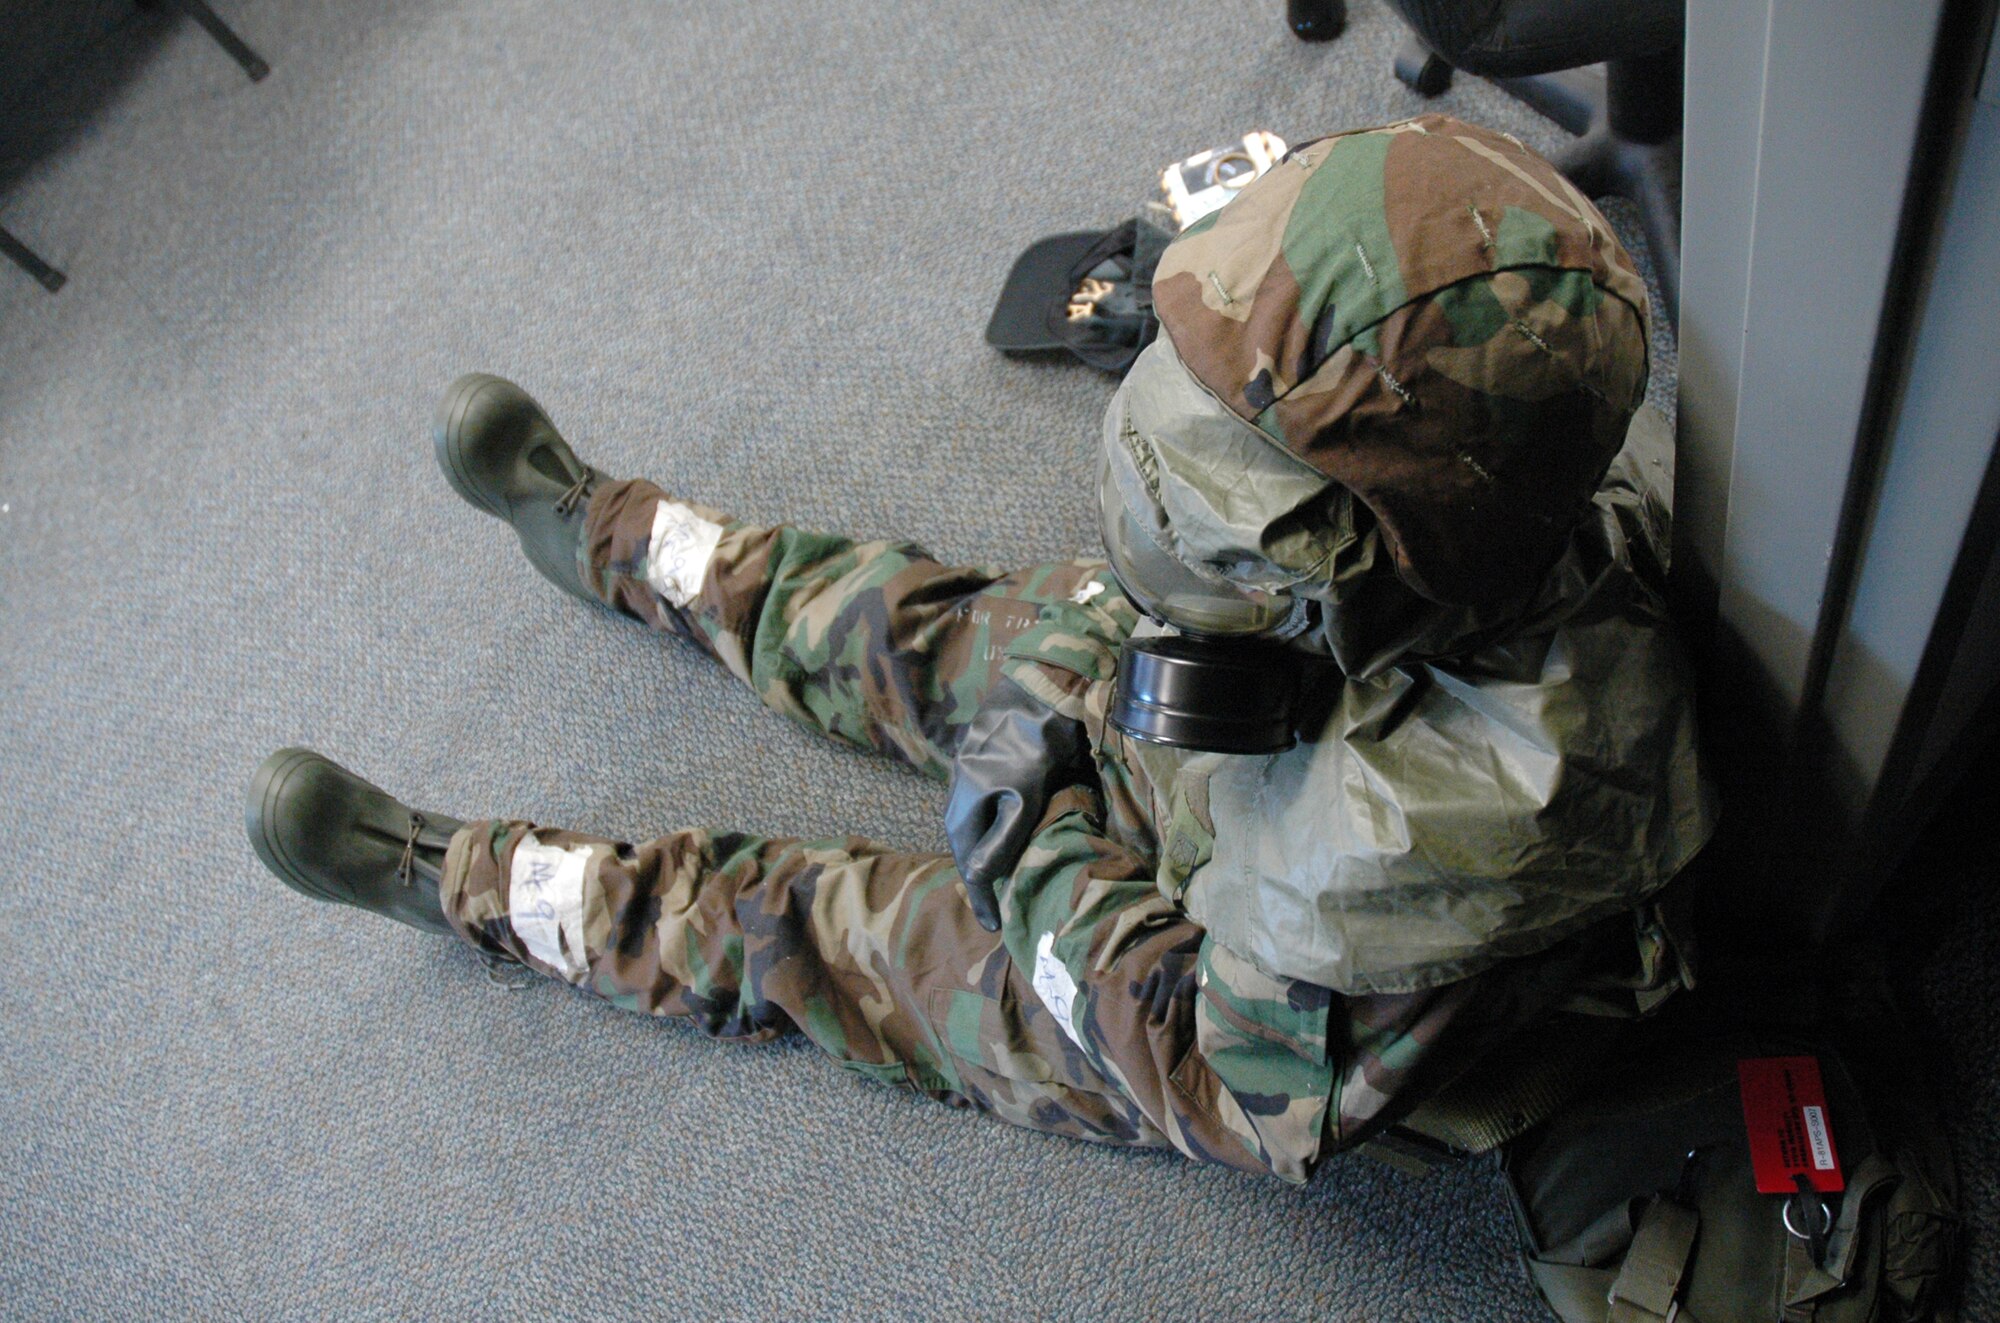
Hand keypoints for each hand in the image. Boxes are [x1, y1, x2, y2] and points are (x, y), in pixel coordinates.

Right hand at [944, 679, 1092, 930]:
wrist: (1041, 688)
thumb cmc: (1035, 743)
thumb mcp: (1024, 796)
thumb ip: (1002, 837)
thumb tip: (978, 876)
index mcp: (964, 802)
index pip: (967, 862)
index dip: (980, 896)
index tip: (993, 927)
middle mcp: (960, 788)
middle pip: (966, 843)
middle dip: (980, 876)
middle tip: (999, 905)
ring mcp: (971, 771)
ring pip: (976, 822)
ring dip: (986, 850)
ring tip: (1004, 875)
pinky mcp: (987, 758)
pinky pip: (985, 804)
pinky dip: (994, 826)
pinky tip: (1009, 830)